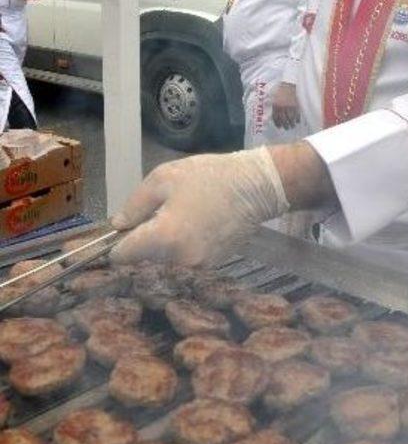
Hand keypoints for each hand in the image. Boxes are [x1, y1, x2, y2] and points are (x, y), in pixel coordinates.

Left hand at [110, 147, 288, 267]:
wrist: (255, 187)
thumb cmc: (209, 177)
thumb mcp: (164, 178)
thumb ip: (135, 204)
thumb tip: (118, 225)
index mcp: (164, 237)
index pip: (123, 255)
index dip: (115, 245)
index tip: (117, 234)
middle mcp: (179, 259)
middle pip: (143, 261)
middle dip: (140, 245)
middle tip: (147, 221)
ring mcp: (198, 266)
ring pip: (163, 263)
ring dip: (160, 249)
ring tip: (173, 222)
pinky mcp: (212, 266)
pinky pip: (183, 262)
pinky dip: (180, 250)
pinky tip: (190, 228)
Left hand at [271, 82, 299, 129]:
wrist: (288, 84)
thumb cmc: (280, 91)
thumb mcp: (274, 98)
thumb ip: (273, 106)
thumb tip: (273, 115)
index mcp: (276, 105)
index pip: (276, 117)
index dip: (278, 123)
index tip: (280, 127)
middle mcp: (282, 107)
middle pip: (284, 119)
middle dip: (285, 125)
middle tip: (287, 128)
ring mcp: (289, 106)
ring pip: (290, 118)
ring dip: (292, 123)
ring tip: (292, 126)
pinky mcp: (295, 105)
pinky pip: (296, 114)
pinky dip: (297, 119)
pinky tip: (297, 121)